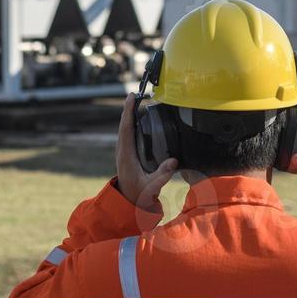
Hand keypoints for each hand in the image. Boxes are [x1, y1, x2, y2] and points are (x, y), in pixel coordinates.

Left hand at [116, 94, 176, 211]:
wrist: (128, 203)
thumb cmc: (139, 195)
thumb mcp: (151, 187)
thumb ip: (162, 175)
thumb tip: (173, 161)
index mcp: (126, 155)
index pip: (126, 129)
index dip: (128, 112)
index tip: (131, 98)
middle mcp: (122, 151)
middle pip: (124, 125)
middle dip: (129, 109)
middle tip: (135, 94)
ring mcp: (123, 152)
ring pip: (125, 129)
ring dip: (130, 115)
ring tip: (137, 102)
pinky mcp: (127, 154)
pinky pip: (127, 134)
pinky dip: (131, 123)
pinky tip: (138, 119)